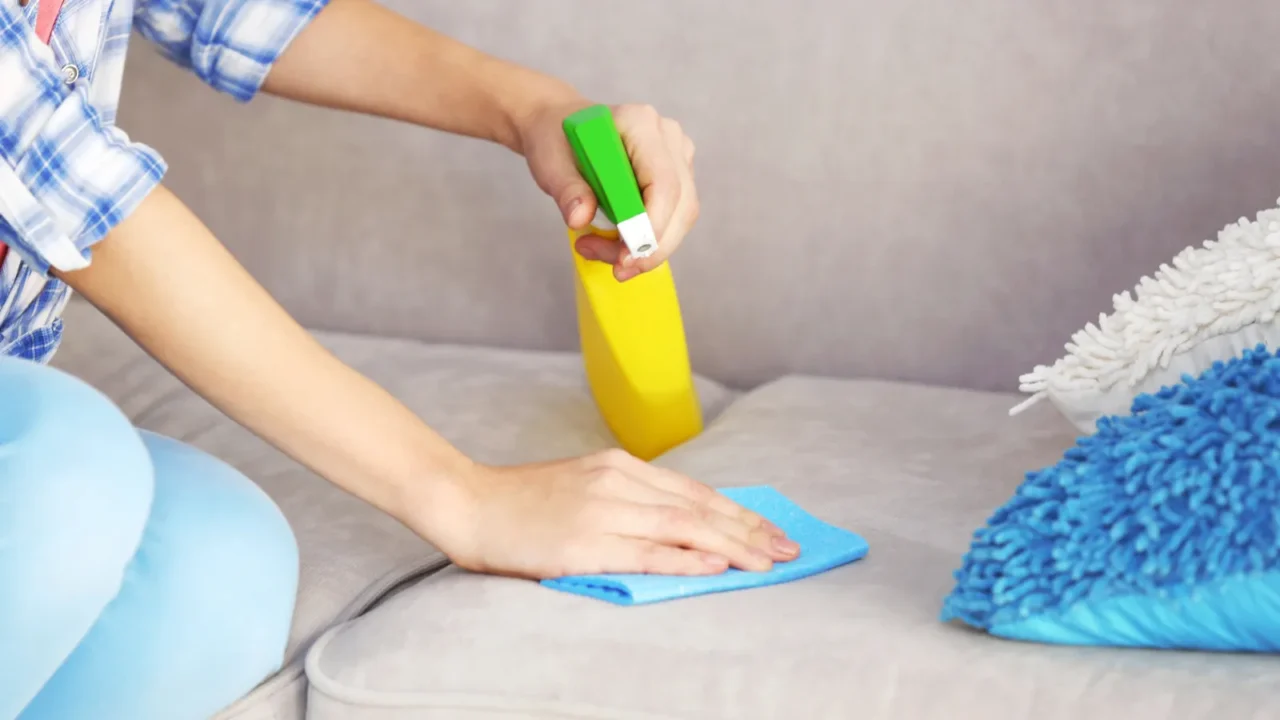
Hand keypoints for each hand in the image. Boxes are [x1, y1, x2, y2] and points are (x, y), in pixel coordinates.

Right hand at [440, 449, 798, 578]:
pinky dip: (685, 559)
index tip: (772, 530)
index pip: (695, 491)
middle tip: (789, 550)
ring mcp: (602, 509)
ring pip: (683, 528)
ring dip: (733, 546)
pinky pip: (646, 552)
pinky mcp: (585, 541)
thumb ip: (628, 498)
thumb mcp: (583, 485)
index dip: (739, 512)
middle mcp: (618, 481)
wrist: (468, 503)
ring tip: (768, 563)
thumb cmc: (523, 503)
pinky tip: (716, 567)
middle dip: (750, 529)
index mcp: (620, 465)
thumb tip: (678, 525)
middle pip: (699, 507)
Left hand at [519, 99, 699, 281]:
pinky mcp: (678, 176)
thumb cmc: (556, 140)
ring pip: (681, 217)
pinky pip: (674, 218)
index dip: (651, 226)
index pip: (663, 183)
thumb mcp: (550, 162)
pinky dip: (647, 241)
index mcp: (640, 123)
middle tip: (615, 270)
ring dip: (648, 248)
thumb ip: (566, 189)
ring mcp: (678, 156)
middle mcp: (668, 137)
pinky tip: (614, 245)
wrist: (560, 127)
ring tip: (599, 250)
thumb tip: (580, 218)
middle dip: (650, 247)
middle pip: (681, 204)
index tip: (624, 259)